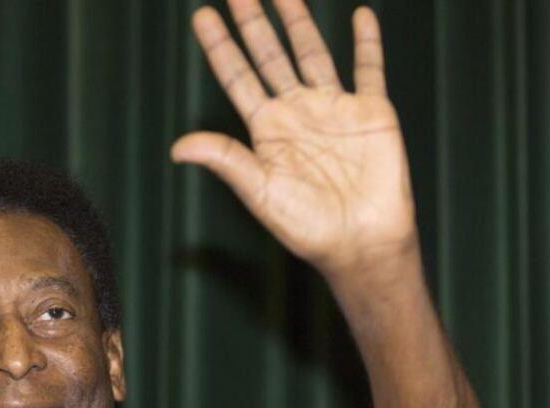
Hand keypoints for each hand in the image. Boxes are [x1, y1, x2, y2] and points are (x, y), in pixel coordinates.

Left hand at [172, 0, 416, 279]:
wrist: (361, 242)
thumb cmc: (307, 226)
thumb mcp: (259, 192)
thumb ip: (225, 160)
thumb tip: (177, 147)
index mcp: (267, 131)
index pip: (238, 78)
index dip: (221, 48)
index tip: (203, 16)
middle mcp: (297, 113)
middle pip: (270, 57)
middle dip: (254, 24)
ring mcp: (334, 109)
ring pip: (313, 54)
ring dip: (299, 21)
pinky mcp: (371, 113)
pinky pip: (369, 69)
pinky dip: (367, 43)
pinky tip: (359, 14)